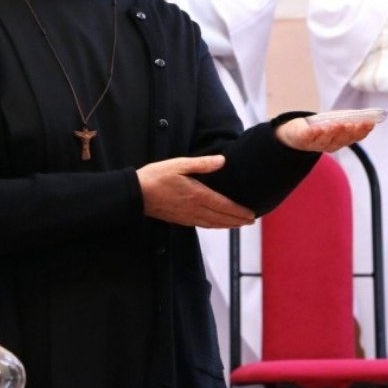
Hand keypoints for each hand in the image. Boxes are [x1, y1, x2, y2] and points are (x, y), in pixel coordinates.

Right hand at [137, 154, 256, 226]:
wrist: (136, 193)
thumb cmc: (156, 176)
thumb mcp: (179, 164)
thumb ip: (202, 164)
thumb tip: (222, 161)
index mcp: (197, 195)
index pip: (224, 206)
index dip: (239, 211)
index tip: (252, 214)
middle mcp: (194, 209)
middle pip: (221, 218)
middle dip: (238, 220)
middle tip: (251, 221)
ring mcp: (187, 216)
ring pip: (212, 224)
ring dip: (228, 225)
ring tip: (239, 224)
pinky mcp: (180, 219)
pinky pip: (202, 225)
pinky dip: (214, 226)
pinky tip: (217, 224)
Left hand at [275, 115, 375, 152]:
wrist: (295, 135)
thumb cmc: (321, 127)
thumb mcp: (337, 122)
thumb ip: (352, 120)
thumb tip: (371, 116)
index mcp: (341, 140)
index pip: (354, 137)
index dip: (362, 131)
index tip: (370, 123)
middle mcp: (330, 144)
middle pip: (342, 139)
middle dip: (349, 131)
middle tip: (354, 124)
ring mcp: (316, 143)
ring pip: (326, 139)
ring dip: (333, 132)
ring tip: (338, 124)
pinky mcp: (303, 138)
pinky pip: (309, 137)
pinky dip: (314, 133)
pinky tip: (318, 127)